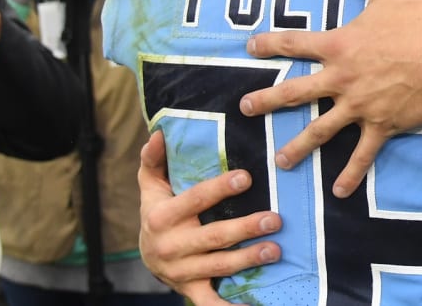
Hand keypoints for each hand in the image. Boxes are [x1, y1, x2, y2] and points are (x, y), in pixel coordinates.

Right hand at [138, 131, 281, 304]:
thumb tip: (159, 132)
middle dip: (245, 228)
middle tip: (275, 219)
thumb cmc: (157, 210)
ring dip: (249, 259)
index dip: (220, 189)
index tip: (247, 177)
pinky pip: (210, 301)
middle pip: (213, 236)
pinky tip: (251, 304)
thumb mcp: (150, 184)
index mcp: (161, 216)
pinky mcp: (190, 289)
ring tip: (276, 249)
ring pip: (219, 265)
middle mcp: (170, 246)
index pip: (195, 199)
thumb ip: (155, 159)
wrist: (145, 255)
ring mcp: (181, 271)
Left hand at [243, 0, 421, 197]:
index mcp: (340, 45)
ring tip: (280, 161)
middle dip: (268, 101)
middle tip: (246, 108)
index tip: (250, 47)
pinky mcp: (383, 125)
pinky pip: (363, 155)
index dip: (270, 43)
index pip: (295, 43)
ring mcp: (361, 106)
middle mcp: (342, 79)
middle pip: (296, 92)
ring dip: (298, 147)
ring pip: (321, 130)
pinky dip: (352, 174)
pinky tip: (339, 191)